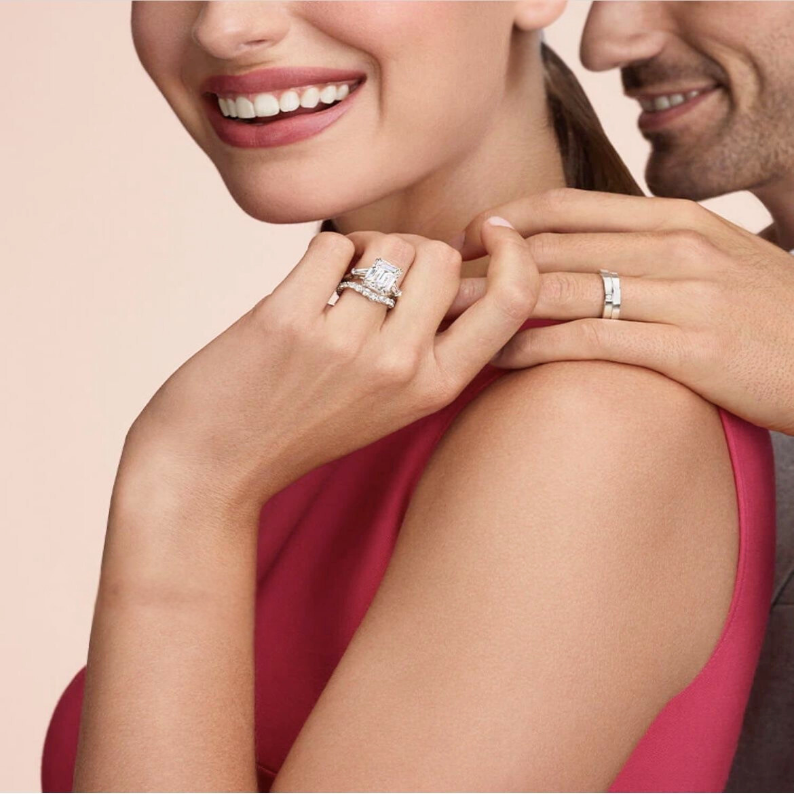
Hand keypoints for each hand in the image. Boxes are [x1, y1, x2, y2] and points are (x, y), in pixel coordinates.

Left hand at [122, 219, 538, 513]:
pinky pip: (331, 244)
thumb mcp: (391, 401)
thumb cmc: (305, 426)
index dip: (516, 253)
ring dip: (362, 249)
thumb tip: (462, 264)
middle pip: (441, 255)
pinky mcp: (290, 321)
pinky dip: (320, 254)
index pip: (514, 301)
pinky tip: (305, 288)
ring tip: (336, 285)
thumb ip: (432, 341)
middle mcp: (401, 367)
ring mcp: (347, 345)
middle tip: (378, 276)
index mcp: (436, 387)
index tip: (490, 232)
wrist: (214, 466)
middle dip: (412, 251)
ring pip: (387, 243)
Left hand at [445, 187, 793, 435]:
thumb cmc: (770, 313)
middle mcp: (676, 247)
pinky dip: (537, 347)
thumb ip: (654, 249)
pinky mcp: (691, 348)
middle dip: (488, 264)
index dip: (509, 221)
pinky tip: (500, 357)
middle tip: (441, 282)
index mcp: (677, 220)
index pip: (571, 207)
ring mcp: (684, 295)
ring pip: (566, 290)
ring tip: (454, 318)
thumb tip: (591, 255)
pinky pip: (593, 341)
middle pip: (555, 246)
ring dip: (499, 304)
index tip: (469, 239)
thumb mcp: (717, 259)